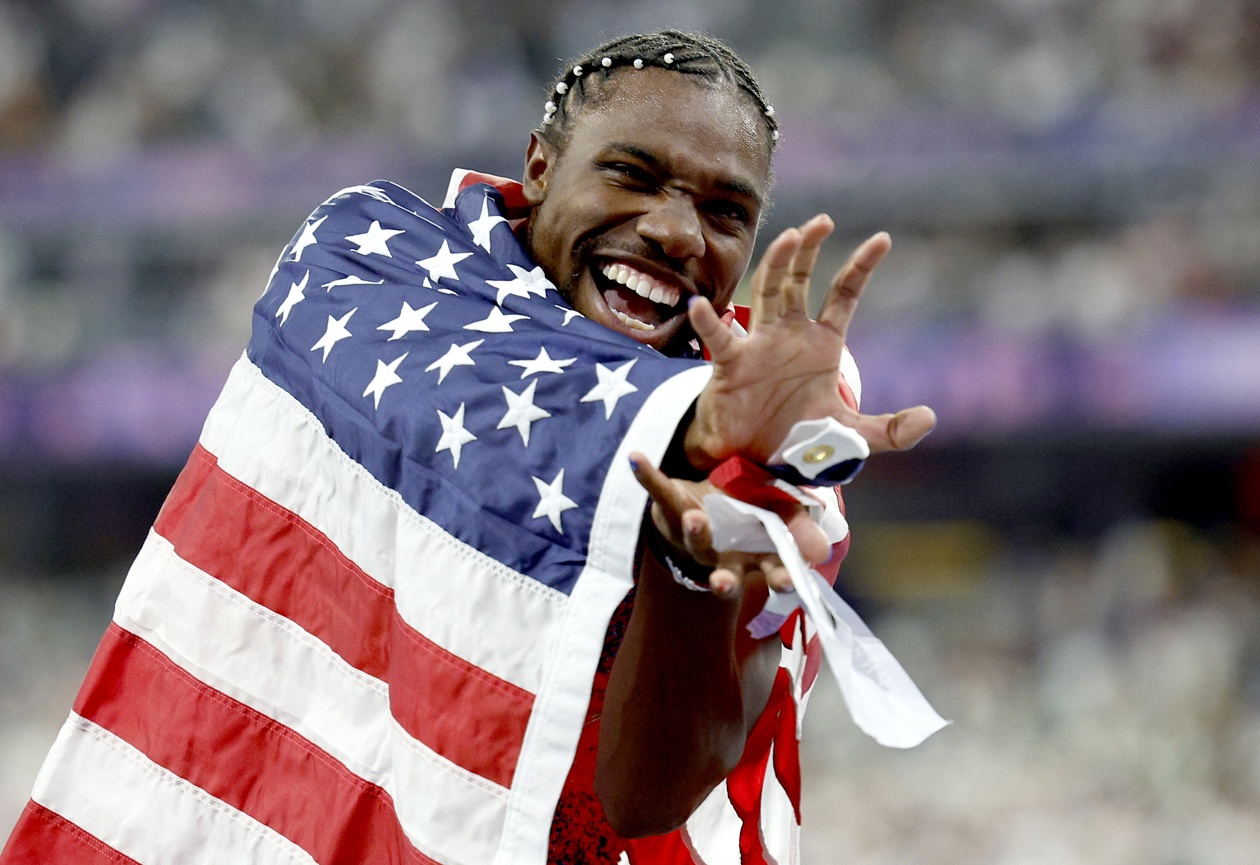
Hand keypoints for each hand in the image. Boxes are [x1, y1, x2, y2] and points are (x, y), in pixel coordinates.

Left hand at [630, 451, 829, 596]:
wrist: (707, 501)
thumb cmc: (749, 515)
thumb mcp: (781, 518)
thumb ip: (800, 530)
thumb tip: (822, 550)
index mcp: (753, 558)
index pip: (770, 574)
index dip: (778, 579)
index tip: (786, 583)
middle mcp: (721, 555)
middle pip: (724, 574)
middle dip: (725, 580)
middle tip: (725, 581)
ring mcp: (694, 534)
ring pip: (693, 539)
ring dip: (694, 531)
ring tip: (694, 519)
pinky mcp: (670, 507)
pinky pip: (658, 489)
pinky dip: (646, 474)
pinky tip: (636, 459)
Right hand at [684, 215, 936, 469]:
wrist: (752, 459)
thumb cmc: (796, 439)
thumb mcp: (851, 436)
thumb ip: (891, 430)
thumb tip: (930, 417)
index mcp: (821, 343)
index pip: (843, 294)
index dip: (861, 266)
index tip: (883, 239)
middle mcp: (790, 334)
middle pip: (800, 280)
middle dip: (810, 249)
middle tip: (824, 222)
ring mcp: (759, 344)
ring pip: (767, 292)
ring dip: (776, 264)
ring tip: (789, 237)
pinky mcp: (730, 364)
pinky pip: (719, 339)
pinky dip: (709, 323)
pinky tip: (703, 306)